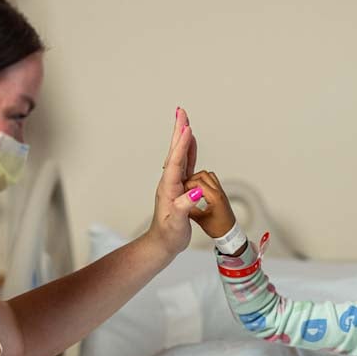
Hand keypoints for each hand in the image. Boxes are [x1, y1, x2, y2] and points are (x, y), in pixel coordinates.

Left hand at [144, 108, 200, 255]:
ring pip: (180, 154)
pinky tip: (191, 143)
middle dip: (178, 131)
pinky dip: (189, 150)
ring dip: (182, 137)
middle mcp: (169, 181)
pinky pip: (186, 164)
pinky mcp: (179, 187)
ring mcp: (174, 183)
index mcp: (168, 187)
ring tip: (185, 120)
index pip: (176, 162)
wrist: (162, 243)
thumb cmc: (169, 235)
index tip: (187, 128)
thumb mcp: (176, 223)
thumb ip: (184, 207)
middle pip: (175, 151)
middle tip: (181, 112)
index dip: (182, 145)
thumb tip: (194, 192)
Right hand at [185, 169, 237, 239]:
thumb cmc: (219, 228)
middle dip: (192, 180)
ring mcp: (220, 192)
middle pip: (204, 175)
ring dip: (198, 180)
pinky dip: (203, 183)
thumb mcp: (200, 220)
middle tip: (185, 189)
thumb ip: (189, 209)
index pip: (198, 182)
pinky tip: (197, 192)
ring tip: (191, 189)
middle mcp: (219, 192)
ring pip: (209, 176)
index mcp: (215, 197)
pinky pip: (212, 181)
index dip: (187, 185)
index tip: (182, 192)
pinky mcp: (220, 194)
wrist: (229, 233)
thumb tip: (179, 203)